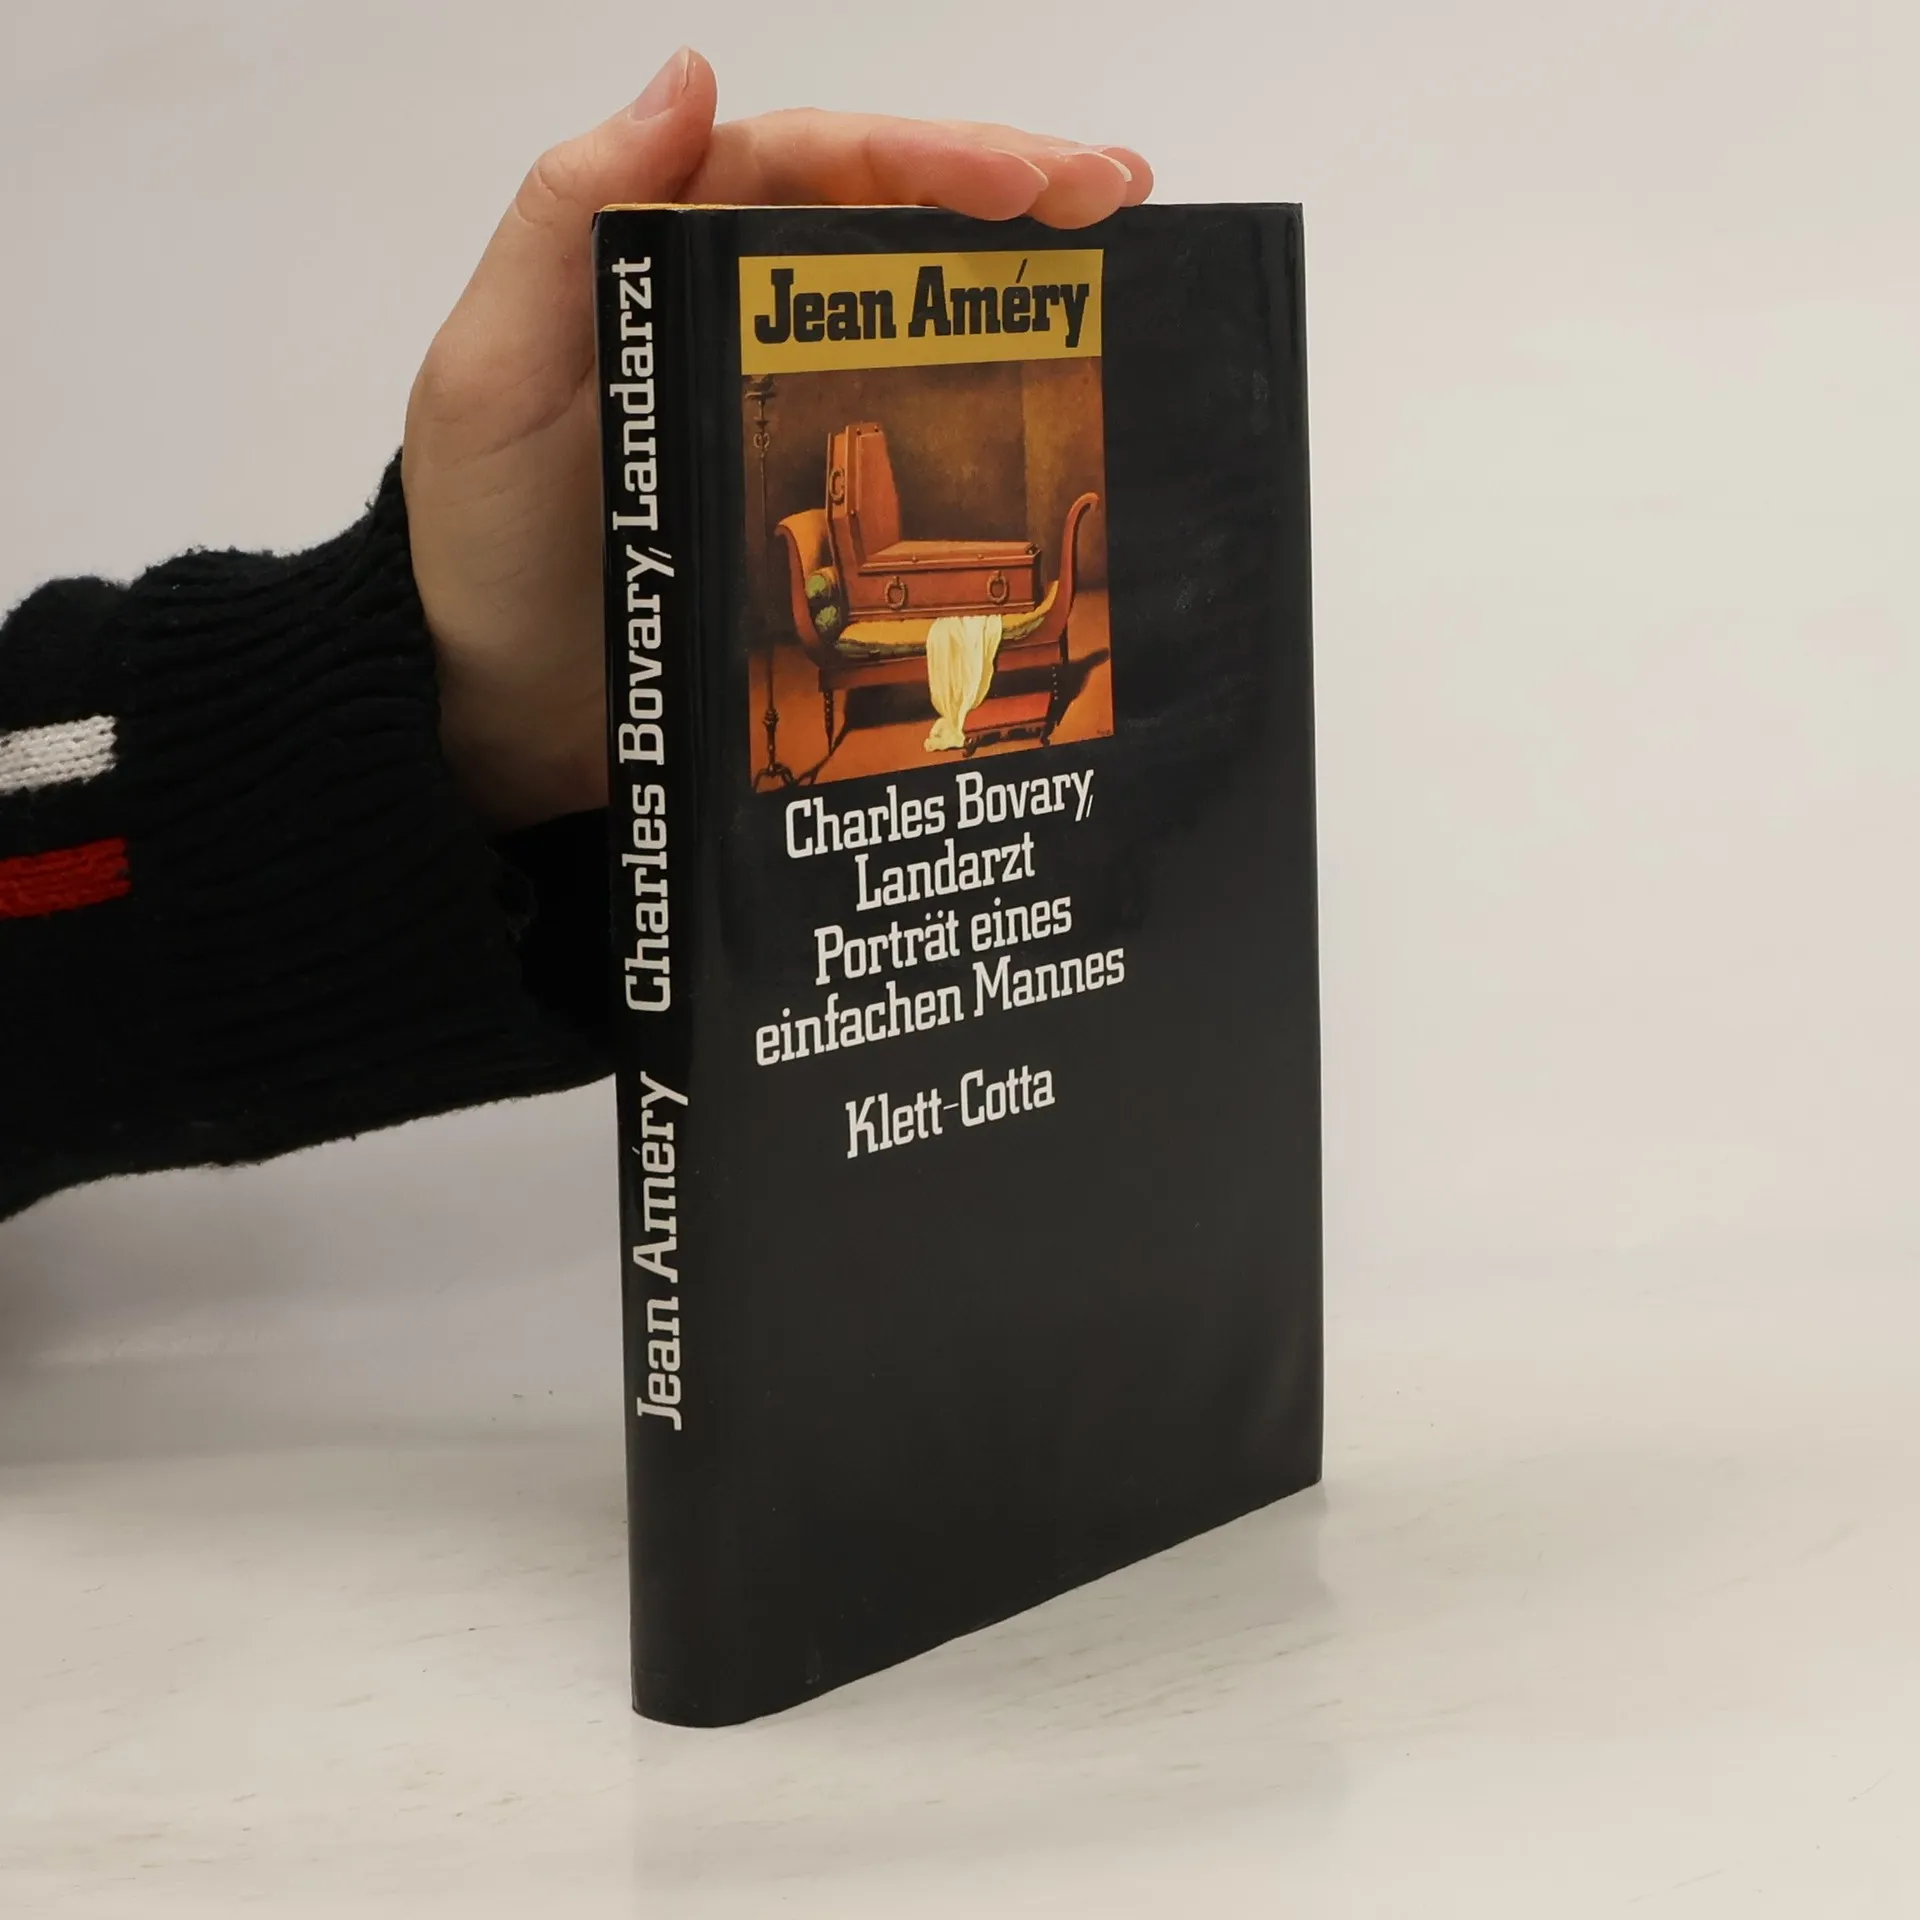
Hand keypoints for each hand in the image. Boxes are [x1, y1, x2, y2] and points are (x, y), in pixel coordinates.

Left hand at [401, 47, 1151, 830]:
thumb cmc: (484, 548)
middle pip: (885, 220)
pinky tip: (1062, 385)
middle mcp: (739, 315)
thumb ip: (564, 223)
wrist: (506, 712)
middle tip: (1116, 193)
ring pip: (915, 312)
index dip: (924, 156)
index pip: (811, 164)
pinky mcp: (820, 504)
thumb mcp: (491, 374)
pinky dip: (990, 397)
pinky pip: (916, 432)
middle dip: (1006, 189)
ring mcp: (788, 408)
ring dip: (1018, 276)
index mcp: (666, 253)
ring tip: (1125, 254)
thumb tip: (685, 79)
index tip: (1024, 180)